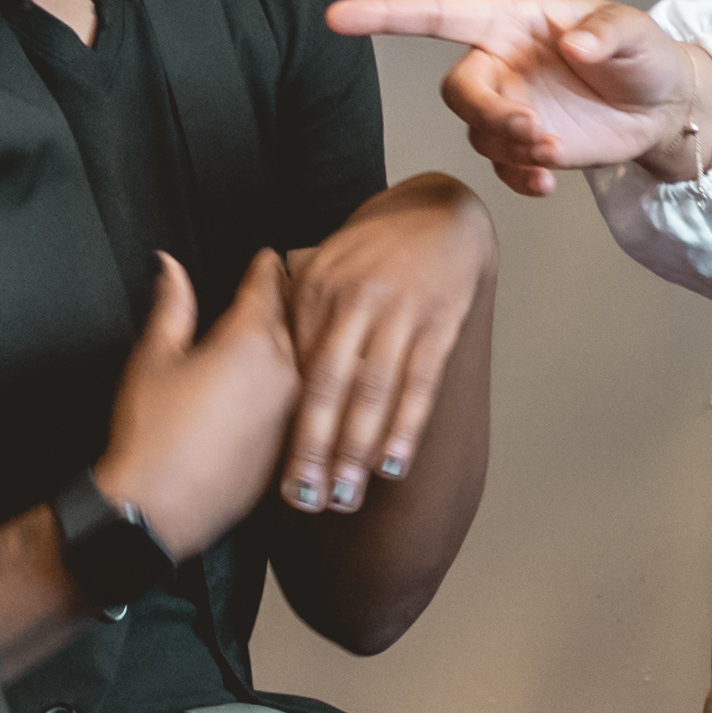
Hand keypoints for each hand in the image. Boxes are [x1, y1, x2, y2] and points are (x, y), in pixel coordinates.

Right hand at [97, 247, 297, 554]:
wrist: (161, 508)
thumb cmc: (151, 432)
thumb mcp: (154, 359)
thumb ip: (172, 307)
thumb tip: (171, 266)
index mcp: (249, 341)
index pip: (266, 288)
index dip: (265, 267)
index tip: (269, 255)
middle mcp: (284, 372)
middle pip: (292, 321)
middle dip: (286, 301)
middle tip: (284, 283)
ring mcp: (293, 411)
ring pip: (301, 361)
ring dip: (295, 342)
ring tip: (287, 329)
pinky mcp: (291, 443)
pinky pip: (298, 400)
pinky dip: (291, 384)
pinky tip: (277, 384)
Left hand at [274, 176, 491, 512]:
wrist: (442, 213)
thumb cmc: (377, 251)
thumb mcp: (327, 267)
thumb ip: (300, 314)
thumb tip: (268, 367)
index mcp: (317, 289)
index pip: (295, 369)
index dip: (285, 424)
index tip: (275, 471)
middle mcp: (354, 300)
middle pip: (329, 386)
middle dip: (316, 448)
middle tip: (305, 499)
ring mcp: (398, 311)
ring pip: (373, 390)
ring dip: (358, 449)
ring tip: (347, 495)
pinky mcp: (439, 321)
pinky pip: (420, 381)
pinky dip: (406, 426)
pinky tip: (394, 464)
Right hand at [329, 0, 711, 194]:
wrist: (664, 106)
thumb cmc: (644, 54)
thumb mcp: (633, 31)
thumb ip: (604, 34)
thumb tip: (574, 46)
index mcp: (512, 21)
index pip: (438, 15)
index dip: (387, 14)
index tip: (338, 17)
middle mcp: (501, 63)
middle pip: (458, 90)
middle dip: (489, 113)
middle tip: (533, 129)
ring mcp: (511, 106)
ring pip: (478, 132)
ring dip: (510, 146)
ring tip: (555, 149)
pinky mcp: (526, 145)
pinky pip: (500, 167)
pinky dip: (518, 177)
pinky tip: (548, 181)